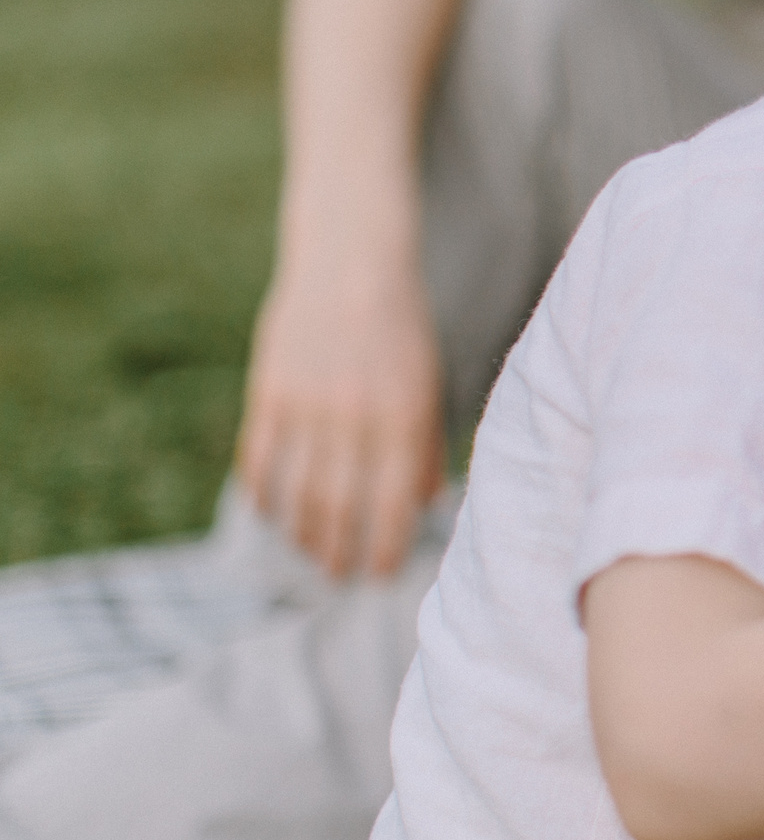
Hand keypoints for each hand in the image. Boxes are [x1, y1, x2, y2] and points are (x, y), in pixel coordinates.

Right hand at [238, 251, 446, 576]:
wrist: (350, 263)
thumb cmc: (401, 328)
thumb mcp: (428, 382)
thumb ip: (425, 444)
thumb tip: (427, 503)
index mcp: (402, 416)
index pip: (392, 502)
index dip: (385, 546)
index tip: (381, 575)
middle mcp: (353, 417)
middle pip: (338, 506)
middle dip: (338, 551)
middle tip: (339, 576)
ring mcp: (306, 405)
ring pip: (295, 492)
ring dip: (300, 533)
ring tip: (309, 554)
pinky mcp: (269, 391)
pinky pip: (259, 458)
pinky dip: (262, 493)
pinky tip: (269, 513)